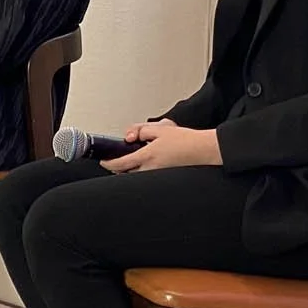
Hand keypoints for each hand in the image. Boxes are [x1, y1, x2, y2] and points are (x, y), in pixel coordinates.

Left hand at [100, 121, 220, 172]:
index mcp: (148, 156)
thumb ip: (142, 131)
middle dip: (118, 168)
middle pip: (127, 173)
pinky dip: (142, 172)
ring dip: (130, 170)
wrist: (204, 150)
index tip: (103, 162)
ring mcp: (158, 175)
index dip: (109, 164)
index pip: (121, 164)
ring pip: (137, 176)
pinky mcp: (164, 178)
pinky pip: (147, 177)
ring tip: (130, 161)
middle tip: (115, 160)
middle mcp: (151, 169)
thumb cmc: (186, 140)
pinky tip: (146, 164)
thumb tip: (130, 137)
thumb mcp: (161, 129)